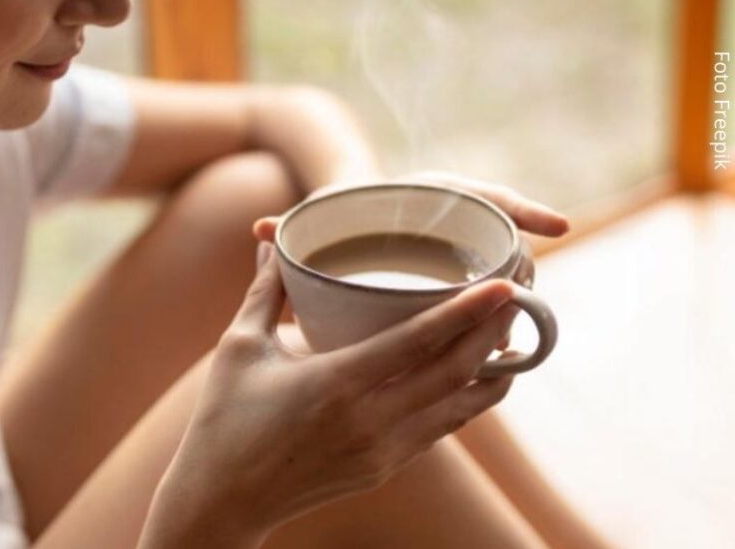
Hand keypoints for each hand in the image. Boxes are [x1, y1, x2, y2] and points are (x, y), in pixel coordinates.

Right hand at [157, 245, 519, 538]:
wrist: (223, 501)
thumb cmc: (223, 420)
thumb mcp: (239, 348)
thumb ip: (265, 291)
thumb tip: (275, 241)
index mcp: (334, 385)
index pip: (418, 344)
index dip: (466, 313)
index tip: (504, 285)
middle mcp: (369, 422)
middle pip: (455, 373)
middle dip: (495, 331)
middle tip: (520, 292)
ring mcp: (383, 451)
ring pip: (462, 407)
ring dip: (493, 367)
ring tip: (511, 328)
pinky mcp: (386, 468)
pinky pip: (442, 426)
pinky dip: (468, 396)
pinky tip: (476, 370)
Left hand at [282, 172, 569, 349]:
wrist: (335, 218)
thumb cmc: (327, 217)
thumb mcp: (314, 219)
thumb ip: (290, 227)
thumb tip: (259, 230)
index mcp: (424, 195)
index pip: (483, 193)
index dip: (521, 208)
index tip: (556, 226)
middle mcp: (450, 220)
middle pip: (500, 237)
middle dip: (519, 265)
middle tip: (525, 295)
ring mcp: (458, 250)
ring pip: (499, 271)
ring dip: (511, 297)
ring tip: (511, 333)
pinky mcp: (455, 280)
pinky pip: (484, 299)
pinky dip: (493, 321)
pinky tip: (501, 357)